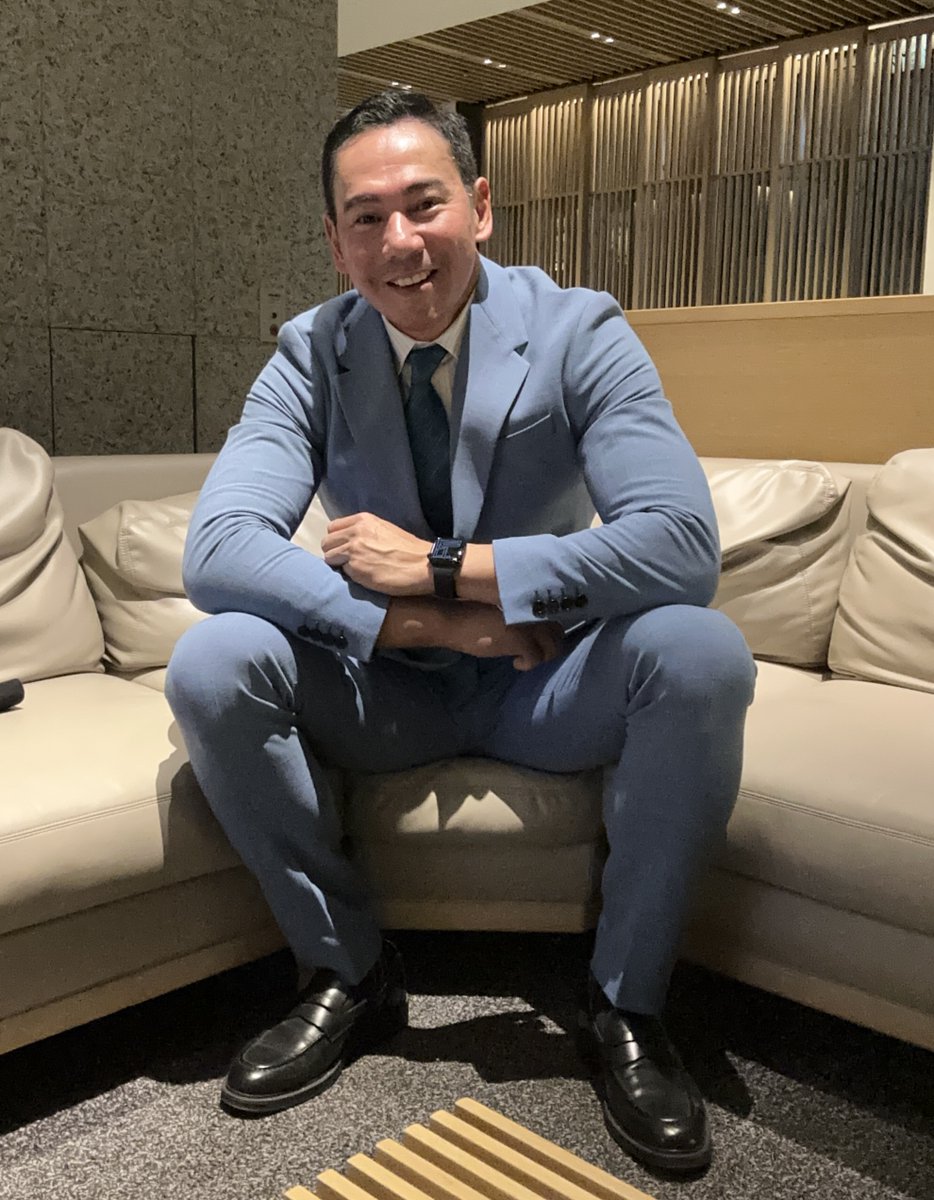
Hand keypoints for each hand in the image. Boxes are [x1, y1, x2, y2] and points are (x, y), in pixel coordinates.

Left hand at [321, 513, 430, 595]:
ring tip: (355, 569)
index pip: (333, 527)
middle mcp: (355, 532)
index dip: (337, 539)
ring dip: (339, 565)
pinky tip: (363, 576)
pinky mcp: (356, 568)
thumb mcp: (384, 529)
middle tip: (346, 561)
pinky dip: (349, 575)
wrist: (423, 565)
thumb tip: (349, 540)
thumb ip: (364, 531)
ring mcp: (353, 550)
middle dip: (334, 552)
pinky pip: (341, 572)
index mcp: (363, 520)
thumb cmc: (409, 550)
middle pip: (326, 542)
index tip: (344, 547)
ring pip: (329, 557)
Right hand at [446, 602, 562, 670]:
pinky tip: (516, 664)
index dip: (550, 627)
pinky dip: (528, 664)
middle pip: (558, 630)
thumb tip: (530, 623)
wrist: (453, 619)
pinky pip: (537, 658)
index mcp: (529, 598)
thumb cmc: (471, 611)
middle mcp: (534, 609)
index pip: (555, 613)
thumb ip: (518, 612)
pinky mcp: (520, 640)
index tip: (540, 636)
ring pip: (553, 646)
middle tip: (536, 649)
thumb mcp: (499, 607)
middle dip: (549, 643)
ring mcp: (529, 624)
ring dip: (542, 655)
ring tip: (526, 656)